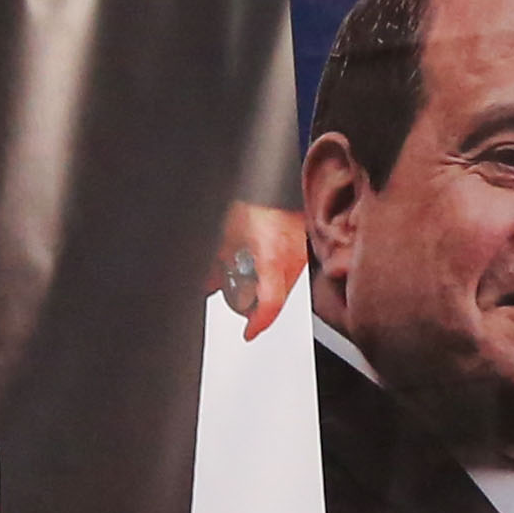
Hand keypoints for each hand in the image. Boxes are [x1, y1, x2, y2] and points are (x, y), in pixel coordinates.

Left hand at [215, 200, 308, 342]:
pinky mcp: (304, 245)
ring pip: (284, 284)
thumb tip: (209, 283)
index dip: (257, 324)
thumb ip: (216, 263)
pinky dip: (274, 271)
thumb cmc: (253, 199)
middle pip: (276, 298)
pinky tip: (258, 258)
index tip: (249, 333)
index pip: (270, 305)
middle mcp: (292, 258)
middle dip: (255, 303)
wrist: (273, 179)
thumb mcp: (224, 234)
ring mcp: (301, 253)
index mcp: (272, 257)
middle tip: (236, 297)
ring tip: (243, 271)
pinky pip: (290, 268)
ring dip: (265, 286)